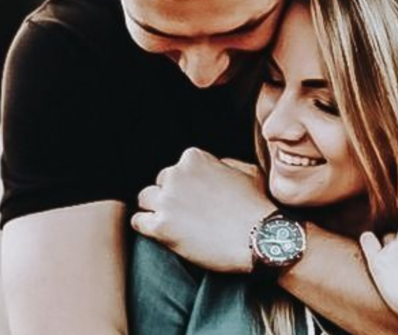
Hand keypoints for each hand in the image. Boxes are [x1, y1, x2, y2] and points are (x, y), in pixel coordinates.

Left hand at [132, 148, 274, 272]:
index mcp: (194, 158)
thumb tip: (213, 167)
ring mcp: (167, 200)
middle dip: (172, 196)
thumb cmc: (256, 206)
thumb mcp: (247, 171)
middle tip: (188, 213)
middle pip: (161, 183)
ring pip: (145, 199)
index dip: (187, 184)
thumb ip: (223, 163)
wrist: (259, 239)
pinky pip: (138, 222)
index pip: (178, 168)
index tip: (197, 198)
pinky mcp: (161, 226)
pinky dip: (147, 227)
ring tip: (174, 223)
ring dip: (157, 209)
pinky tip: (163, 233)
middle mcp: (176, 175)